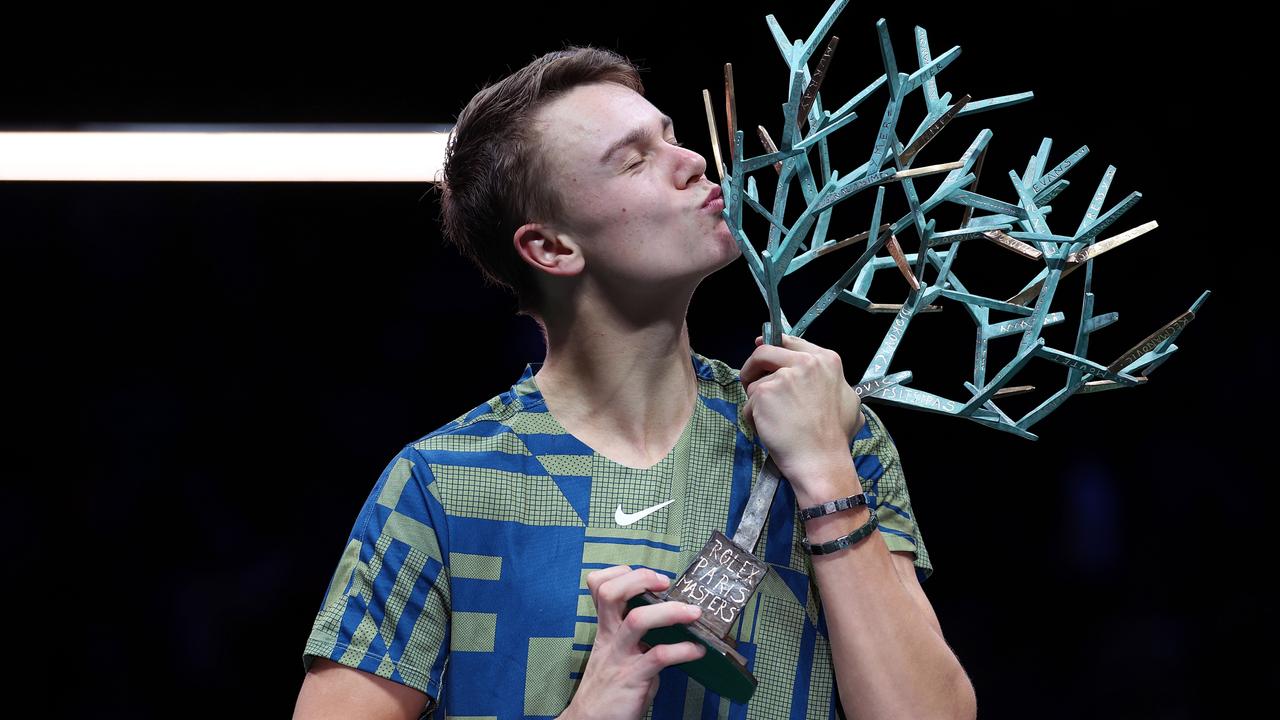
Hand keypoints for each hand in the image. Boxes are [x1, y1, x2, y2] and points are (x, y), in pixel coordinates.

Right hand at [561, 566, 706, 719]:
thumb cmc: (609, 689)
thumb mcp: (617, 654)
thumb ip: (638, 638)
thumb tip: (670, 625)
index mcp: (606, 629)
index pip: (600, 586)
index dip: (622, 573)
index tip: (650, 578)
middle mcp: (610, 637)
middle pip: (612, 594)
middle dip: (640, 579)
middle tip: (665, 583)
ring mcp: (620, 657)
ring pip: (637, 620)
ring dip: (669, 611)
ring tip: (693, 613)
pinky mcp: (632, 678)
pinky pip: (658, 657)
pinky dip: (682, 650)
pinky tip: (696, 651)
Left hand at [739, 333, 865, 498]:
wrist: (822, 461)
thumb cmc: (836, 438)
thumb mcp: (848, 399)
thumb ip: (830, 380)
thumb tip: (814, 372)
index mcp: (826, 360)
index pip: (790, 341)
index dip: (772, 346)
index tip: (760, 347)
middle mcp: (805, 362)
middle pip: (764, 352)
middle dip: (754, 368)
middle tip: (751, 385)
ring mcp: (783, 376)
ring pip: (756, 382)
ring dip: (758, 402)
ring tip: (772, 422)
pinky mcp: (764, 392)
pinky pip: (748, 403)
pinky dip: (753, 418)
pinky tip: (768, 430)